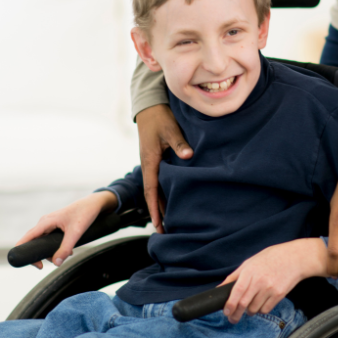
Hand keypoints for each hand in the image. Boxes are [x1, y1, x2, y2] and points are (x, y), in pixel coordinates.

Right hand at [15, 191, 115, 269]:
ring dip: (50, 252)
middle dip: (39, 254)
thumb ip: (65, 248)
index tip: (33, 263)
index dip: (23, 250)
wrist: (93, 204)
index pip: (27, 237)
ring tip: (66, 254)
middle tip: (48, 264)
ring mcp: (49, 224)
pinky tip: (68, 250)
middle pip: (33, 242)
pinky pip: (49, 240)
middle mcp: (44, 223)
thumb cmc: (84, 214)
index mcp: (45, 222)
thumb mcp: (75, 232)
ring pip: (42, 242)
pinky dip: (56, 247)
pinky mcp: (55, 226)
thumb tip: (56, 263)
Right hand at [135, 104, 192, 232]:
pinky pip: (159, 180)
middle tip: (164, 231)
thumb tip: (188, 156)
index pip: (151, 190)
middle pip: (153, 194)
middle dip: (158, 212)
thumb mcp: (170, 129)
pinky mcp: (156, 159)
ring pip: (156, 188)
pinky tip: (171, 199)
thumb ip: (179, 143)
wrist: (150, 106)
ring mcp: (152, 163)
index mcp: (150, 161)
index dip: (155, 208)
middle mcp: (149, 165)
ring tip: (169, 221)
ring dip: (161, 203)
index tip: (158, 224)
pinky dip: (164, 192)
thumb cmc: (159, 117)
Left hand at [221, 240, 326, 322]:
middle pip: (244, 303)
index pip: (237, 291)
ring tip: (249, 306)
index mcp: (250, 271)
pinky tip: (261, 303)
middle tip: (232, 319)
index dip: (230, 304)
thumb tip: (220, 288)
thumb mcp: (249, 262)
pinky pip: (265, 309)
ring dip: (249, 311)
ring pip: (254, 309)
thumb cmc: (270, 258)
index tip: (226, 312)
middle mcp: (259, 281)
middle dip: (236, 314)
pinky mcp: (279, 295)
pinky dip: (260, 310)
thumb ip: (234, 276)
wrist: (293, 258)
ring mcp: (270, 289)